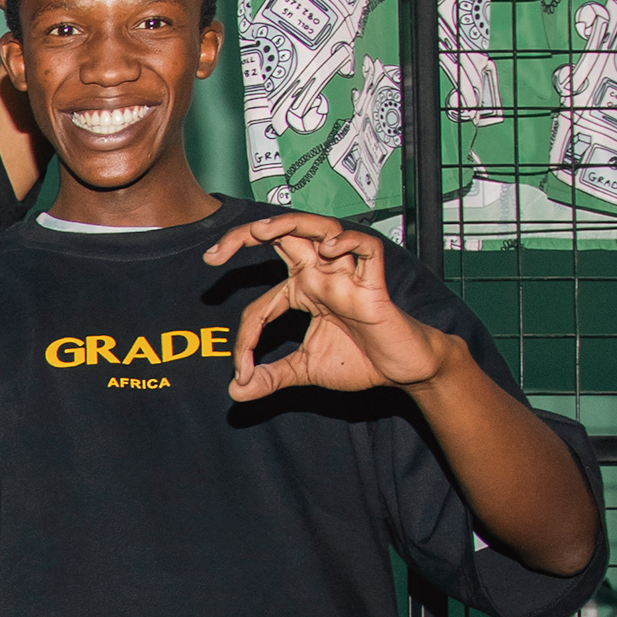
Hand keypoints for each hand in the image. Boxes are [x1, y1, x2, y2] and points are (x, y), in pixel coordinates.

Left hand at [205, 212, 452, 403]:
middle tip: (214, 254)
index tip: (240, 370)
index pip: (261, 305)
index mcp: (303, 293)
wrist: (402, 371)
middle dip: (247, 236)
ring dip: (290, 225)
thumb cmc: (360, 361)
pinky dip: (348, 242)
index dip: (246, 337)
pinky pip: (366, 249)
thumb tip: (235, 392)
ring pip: (320, 230)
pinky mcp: (374, 284)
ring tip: (263, 231)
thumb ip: (271, 378)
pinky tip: (329, 249)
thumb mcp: (305, 371)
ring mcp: (347, 276)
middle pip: (283, 238)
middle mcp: (321, 277)